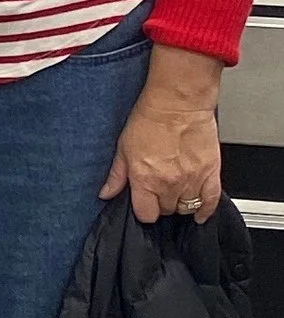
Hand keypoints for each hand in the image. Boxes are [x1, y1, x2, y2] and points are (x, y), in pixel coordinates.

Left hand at [101, 45, 222, 222]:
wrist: (177, 103)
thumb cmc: (149, 120)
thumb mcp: (123, 147)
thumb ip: (116, 175)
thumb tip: (106, 193)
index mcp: (145, 179)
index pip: (145, 214)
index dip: (143, 210)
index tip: (142, 203)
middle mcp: (169, 184)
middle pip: (166, 211)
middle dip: (160, 204)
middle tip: (157, 190)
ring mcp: (192, 181)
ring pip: (187, 209)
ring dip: (179, 204)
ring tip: (174, 193)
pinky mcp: (211, 174)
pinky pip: (211, 203)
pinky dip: (206, 211)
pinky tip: (200, 214)